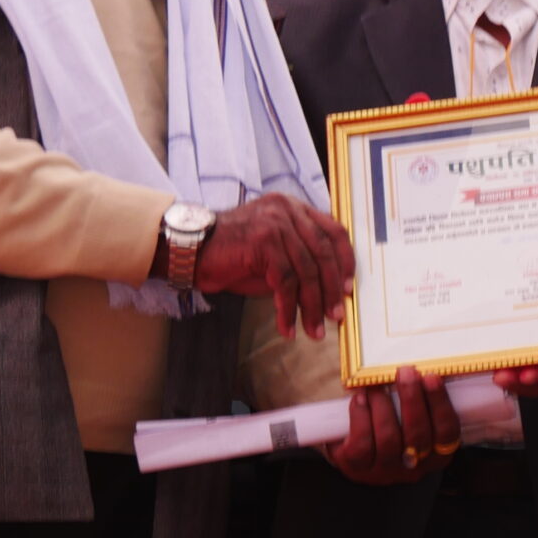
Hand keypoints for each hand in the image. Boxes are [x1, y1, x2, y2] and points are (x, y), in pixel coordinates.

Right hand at [194, 194, 353, 338]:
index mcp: (293, 208)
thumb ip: (297, 260)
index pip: (333, 230)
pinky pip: (285, 282)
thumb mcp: (271, 252)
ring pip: (306, 271)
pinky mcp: (263, 242)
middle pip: (323, 253)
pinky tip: (286, 327)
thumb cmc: (230, 254)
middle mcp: (287, 210)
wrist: (190, 250)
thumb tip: (327, 290)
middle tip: (335, 316)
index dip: (345, 261)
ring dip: (312, 306)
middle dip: (331, 289)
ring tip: (313, 329)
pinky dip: (288, 309)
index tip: (348, 288)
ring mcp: (275, 223)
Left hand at [323, 369, 460, 483]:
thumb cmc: (390, 425)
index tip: (431, 377)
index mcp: (436, 453)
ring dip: (382, 405)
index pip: (447, 432)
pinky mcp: (359, 468)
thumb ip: (422, 401)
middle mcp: (414, 466)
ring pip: (389, 438)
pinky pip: (362, 443)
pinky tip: (360, 398)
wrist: (353, 451)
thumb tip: (419, 368)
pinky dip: (360, 415)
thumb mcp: (412, 419)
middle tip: (405, 372)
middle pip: (418, 435)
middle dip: (412, 399)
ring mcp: (386, 470)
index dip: (440, 404)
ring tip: (376, 385)